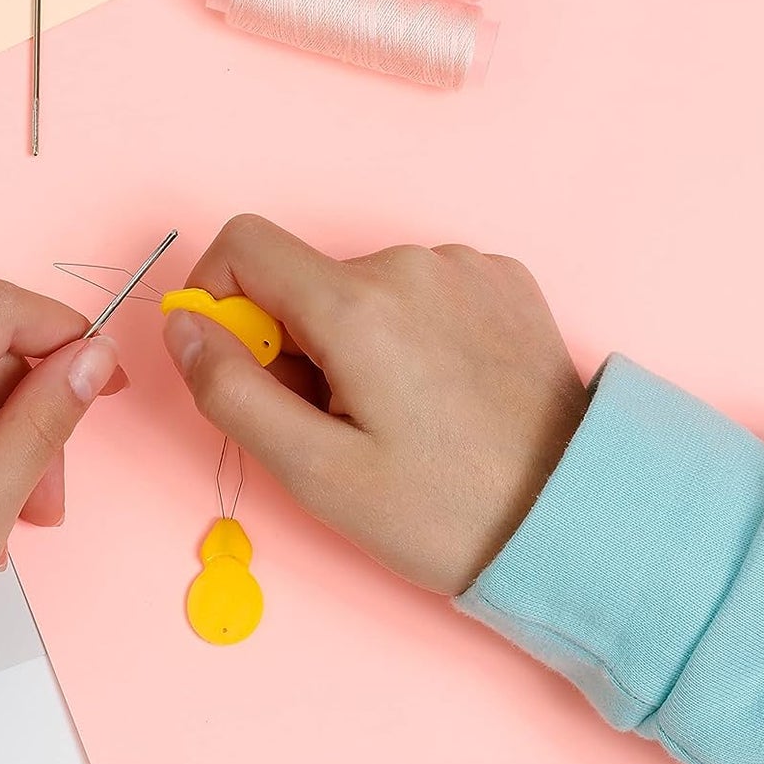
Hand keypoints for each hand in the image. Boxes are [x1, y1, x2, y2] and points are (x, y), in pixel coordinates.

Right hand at [162, 217, 587, 596]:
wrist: (580, 520)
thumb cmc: (445, 511)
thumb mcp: (316, 472)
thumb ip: (229, 390)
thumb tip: (183, 326)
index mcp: (356, 304)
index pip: (243, 243)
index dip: (219, 296)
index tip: (242, 360)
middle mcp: (410, 263)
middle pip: (305, 275)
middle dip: (296, 338)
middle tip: (337, 419)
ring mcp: (463, 264)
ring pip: (363, 282)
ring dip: (357, 335)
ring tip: (401, 410)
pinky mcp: (502, 277)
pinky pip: (421, 285)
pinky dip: (411, 327)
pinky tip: (444, 386)